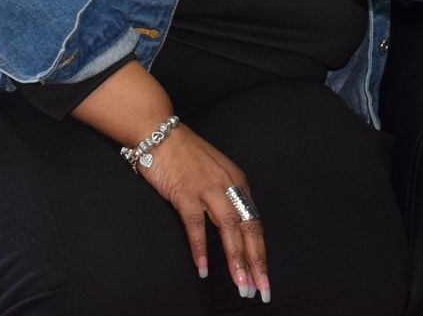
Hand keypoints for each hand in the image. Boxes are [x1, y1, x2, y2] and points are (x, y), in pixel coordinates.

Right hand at [68, 64, 271, 300]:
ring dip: (236, 259)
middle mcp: (228, 185)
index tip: (264, 278)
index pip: (254, 223)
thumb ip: (224, 197)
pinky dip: (201, 248)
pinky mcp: (185, 191)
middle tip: (261, 290)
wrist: (159, 132)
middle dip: (256, 262)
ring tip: (240, 285)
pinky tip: (203, 269)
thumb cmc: (185, 156)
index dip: (260, 252)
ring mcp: (207, 188)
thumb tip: (233, 228)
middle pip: (248, 228)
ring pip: (229, 228)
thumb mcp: (214, 174)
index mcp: (237, 182)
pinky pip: (196, 224)